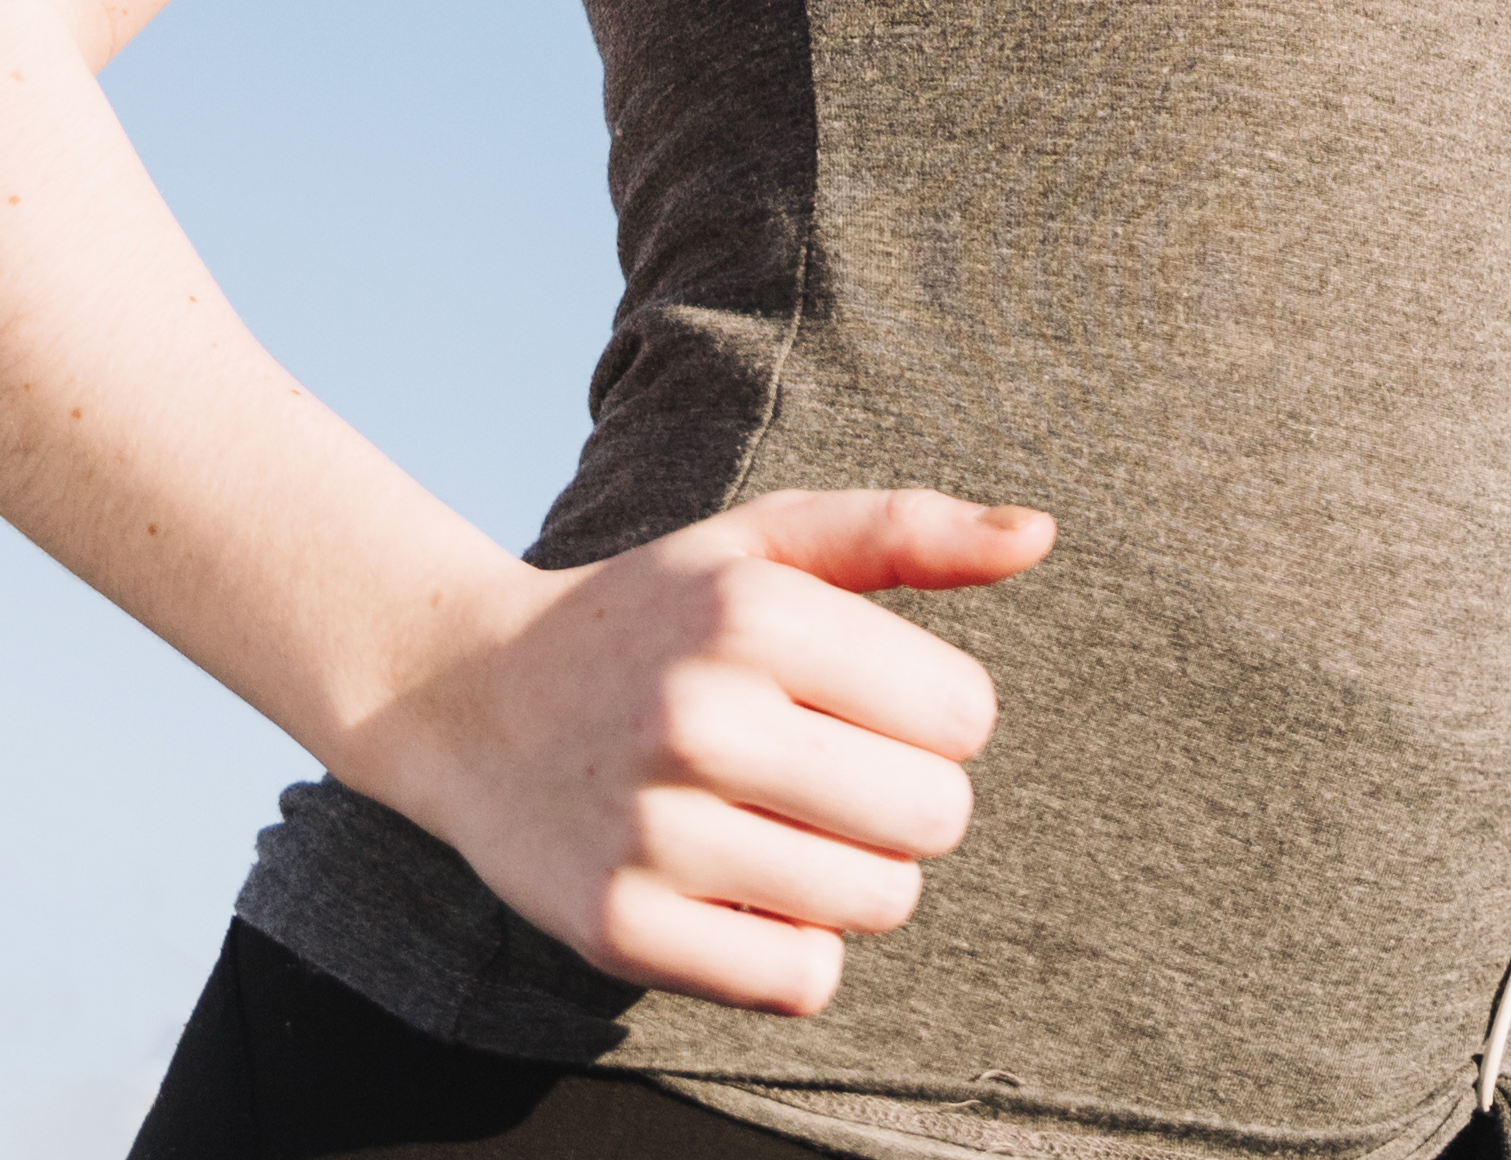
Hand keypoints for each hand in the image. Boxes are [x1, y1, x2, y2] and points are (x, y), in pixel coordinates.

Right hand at [341, 489, 1055, 1014]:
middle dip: (902, 801)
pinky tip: (738, 889)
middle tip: (823, 774)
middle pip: (935, 817)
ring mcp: (653, 830)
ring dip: (856, 878)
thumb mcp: (763, 547)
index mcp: (752, 613)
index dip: (930, 715)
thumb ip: (906, 531)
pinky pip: (801, 979)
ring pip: (879, 903)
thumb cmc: (654, 618)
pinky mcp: (620, 927)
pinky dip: (792, 947)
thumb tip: (1040, 531)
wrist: (470, 701)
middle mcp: (698, 717)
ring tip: (781, 828)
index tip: (857, 703)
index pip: (965, 714)